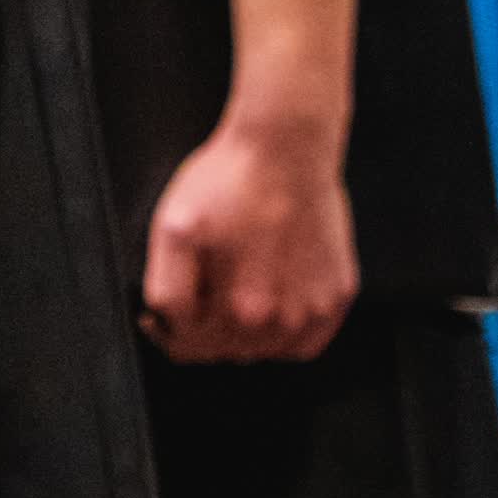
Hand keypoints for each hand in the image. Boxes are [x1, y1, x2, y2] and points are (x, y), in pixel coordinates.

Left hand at [142, 116, 358, 363]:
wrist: (287, 145)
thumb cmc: (230, 179)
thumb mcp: (172, 227)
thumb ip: (167, 288)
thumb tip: (167, 323)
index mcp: (237, 308)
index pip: (189, 348)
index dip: (166, 329)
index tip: (160, 314)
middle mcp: (281, 319)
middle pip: (227, 351)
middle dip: (203, 330)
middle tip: (197, 293)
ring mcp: (314, 308)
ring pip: (266, 350)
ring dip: (244, 333)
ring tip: (234, 288)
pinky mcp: (338, 294)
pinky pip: (306, 339)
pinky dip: (286, 330)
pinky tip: (270, 297)